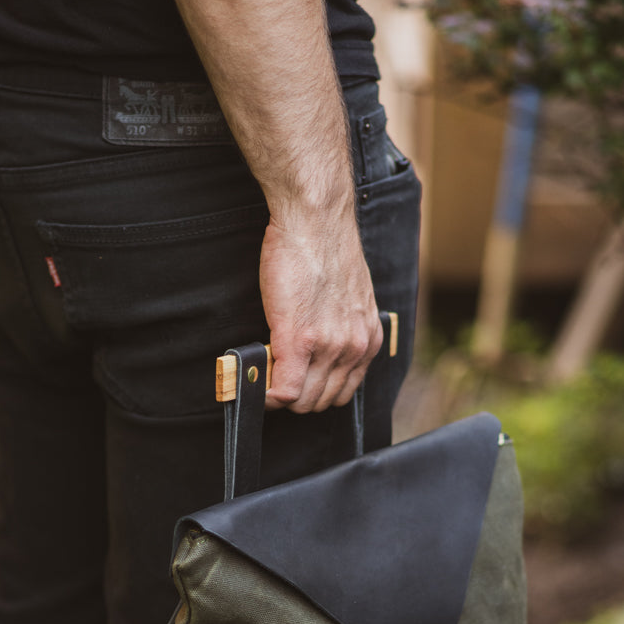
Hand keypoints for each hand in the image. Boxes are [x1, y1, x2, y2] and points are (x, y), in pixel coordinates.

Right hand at [260, 207, 382, 412]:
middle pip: (321, 402)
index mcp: (366, 341)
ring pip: (302, 401)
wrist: (315, 221)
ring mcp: (329, 347)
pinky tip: (257, 377)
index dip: (312, 393)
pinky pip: (285, 390)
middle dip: (295, 397)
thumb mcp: (348, 301)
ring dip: (280, 395)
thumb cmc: (325, 252)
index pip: (340, 393)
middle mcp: (353, 349)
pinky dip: (268, 392)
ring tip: (266, 375)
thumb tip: (317, 355)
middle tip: (274, 380)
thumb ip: (340, 332)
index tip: (293, 385)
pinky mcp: (300, 340)